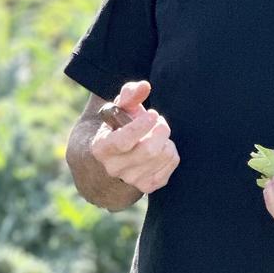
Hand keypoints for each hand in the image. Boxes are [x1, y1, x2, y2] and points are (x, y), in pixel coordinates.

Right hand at [90, 79, 179, 195]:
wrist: (109, 157)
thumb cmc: (116, 125)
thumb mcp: (117, 108)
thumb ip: (129, 94)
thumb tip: (144, 86)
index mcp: (102, 148)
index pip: (123, 141)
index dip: (141, 127)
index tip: (153, 114)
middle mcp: (114, 168)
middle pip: (149, 151)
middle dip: (161, 130)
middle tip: (158, 121)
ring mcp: (131, 180)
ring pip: (163, 156)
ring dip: (166, 139)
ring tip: (157, 134)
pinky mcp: (147, 186)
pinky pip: (170, 165)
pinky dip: (172, 152)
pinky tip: (161, 147)